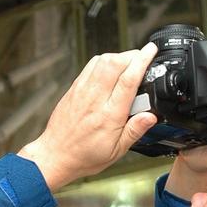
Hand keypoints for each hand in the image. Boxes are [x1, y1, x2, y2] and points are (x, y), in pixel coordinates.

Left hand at [18, 45, 157, 190]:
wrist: (55, 156)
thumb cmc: (84, 156)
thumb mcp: (116, 151)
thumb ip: (135, 130)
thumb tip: (151, 116)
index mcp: (109, 116)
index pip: (128, 80)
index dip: (142, 61)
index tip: (151, 51)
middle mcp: (95, 99)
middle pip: (114, 63)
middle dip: (132, 55)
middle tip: (142, 59)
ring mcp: (82, 91)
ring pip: (101, 61)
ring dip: (118, 57)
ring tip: (128, 65)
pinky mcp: (74, 88)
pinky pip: (90, 66)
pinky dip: (104, 62)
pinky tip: (111, 70)